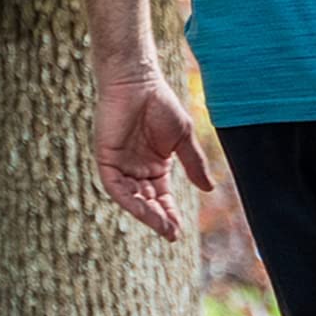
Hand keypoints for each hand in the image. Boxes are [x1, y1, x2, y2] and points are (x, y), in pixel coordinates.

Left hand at [94, 72, 211, 240]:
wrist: (138, 81)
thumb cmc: (161, 103)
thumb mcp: (183, 139)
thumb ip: (194, 164)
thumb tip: (209, 189)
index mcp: (155, 166)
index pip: (161, 198)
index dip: (170, 214)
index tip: (178, 230)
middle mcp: (136, 169)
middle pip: (147, 202)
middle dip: (159, 219)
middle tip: (171, 233)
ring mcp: (120, 164)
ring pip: (131, 198)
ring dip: (145, 214)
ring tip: (162, 226)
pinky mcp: (106, 157)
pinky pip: (115, 185)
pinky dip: (128, 199)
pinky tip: (142, 209)